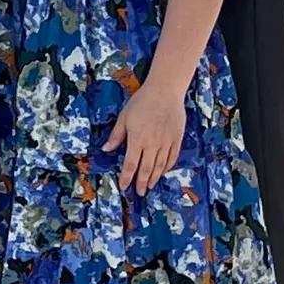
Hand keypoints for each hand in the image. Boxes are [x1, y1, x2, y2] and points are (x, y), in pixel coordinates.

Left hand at [105, 78, 188, 194]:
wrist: (165, 91)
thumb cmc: (142, 101)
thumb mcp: (124, 117)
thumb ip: (116, 135)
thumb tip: (106, 149)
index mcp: (137, 139)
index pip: (130, 164)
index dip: (126, 178)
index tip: (124, 186)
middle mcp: (153, 144)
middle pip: (146, 169)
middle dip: (142, 183)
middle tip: (140, 192)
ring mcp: (166, 142)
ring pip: (160, 166)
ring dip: (154, 178)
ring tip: (150, 186)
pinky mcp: (177, 138)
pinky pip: (172, 157)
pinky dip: (167, 167)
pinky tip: (163, 172)